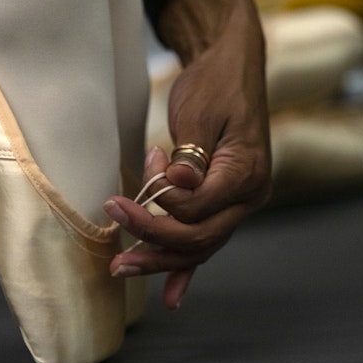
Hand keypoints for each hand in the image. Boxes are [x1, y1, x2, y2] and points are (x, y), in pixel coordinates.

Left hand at [103, 0, 272, 309]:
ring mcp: (239, 205)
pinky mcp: (224, 204)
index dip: (163, 197)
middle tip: (112, 219)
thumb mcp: (199, 112)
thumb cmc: (215, 84)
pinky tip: (172, 296)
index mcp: (246, 173)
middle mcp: (249, 197)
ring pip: (200, 247)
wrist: (231, 67)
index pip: (198, 208)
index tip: (147, 160)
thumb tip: (178, 186)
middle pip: (199, 237)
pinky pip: (207, 242)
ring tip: (121, 268)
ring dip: (160, 260)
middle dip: (152, 237)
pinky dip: (188, 270)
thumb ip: (189, 155)